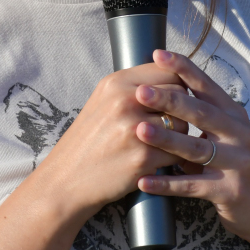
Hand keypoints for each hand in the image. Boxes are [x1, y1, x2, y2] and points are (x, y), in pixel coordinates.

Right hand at [40, 61, 188, 219]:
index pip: (170, 70)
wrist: (66, 179)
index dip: (178, 85)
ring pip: (183, 125)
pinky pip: (177, 152)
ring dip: (179, 136)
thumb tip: (176, 76)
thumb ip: (136, 86)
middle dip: (181, 111)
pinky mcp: (143, 157)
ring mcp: (135, 129)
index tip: (175, 98)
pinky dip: (171, 158)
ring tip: (163, 143)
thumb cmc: (90, 140)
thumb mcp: (104, 101)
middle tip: (170, 123)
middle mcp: (126, 101)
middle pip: (180, 96)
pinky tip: (157, 160)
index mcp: (117, 83)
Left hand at [132, 50, 249, 249]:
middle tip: (141, 91)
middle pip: (201, 113)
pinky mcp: (231, 191)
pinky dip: (167, 184)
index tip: (158, 53)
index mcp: (234, 116)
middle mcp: (239, 134)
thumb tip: (162, 89)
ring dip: (166, 139)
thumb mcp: (225, 136)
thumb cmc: (236, 167)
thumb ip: (201, 117)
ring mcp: (237, 163)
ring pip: (197, 148)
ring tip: (139, 131)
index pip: (207, 86)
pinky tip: (144, 181)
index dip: (184, 69)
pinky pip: (193, 186)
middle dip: (170, 100)